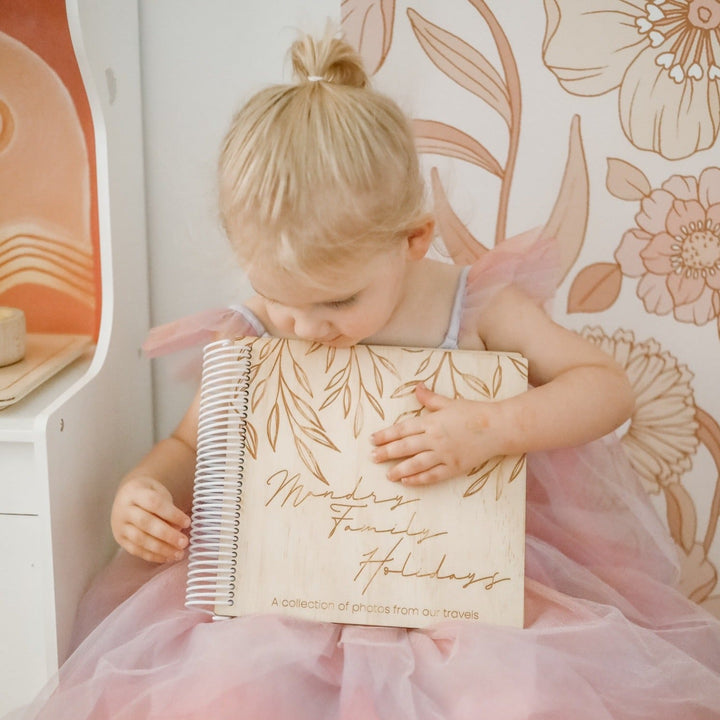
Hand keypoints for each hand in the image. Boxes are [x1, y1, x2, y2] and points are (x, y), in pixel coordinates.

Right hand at [111, 475, 190, 562]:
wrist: (126, 497)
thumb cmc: (148, 494)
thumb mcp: (159, 493)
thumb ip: (168, 510)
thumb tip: (178, 530)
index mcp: (135, 492)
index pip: (154, 503)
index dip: (172, 514)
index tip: (187, 522)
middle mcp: (124, 509)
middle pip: (146, 523)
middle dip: (167, 534)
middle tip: (184, 542)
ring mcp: (119, 525)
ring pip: (140, 539)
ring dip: (161, 549)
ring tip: (178, 554)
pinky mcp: (120, 539)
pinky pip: (136, 550)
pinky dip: (153, 556)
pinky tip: (167, 557)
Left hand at [371, 383, 503, 485]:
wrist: (497, 427)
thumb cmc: (473, 412)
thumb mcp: (449, 402)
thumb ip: (430, 398)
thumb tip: (416, 387)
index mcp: (432, 421)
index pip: (402, 429)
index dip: (386, 435)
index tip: (372, 439)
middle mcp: (435, 439)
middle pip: (405, 447)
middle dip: (387, 453)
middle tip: (373, 458)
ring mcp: (444, 454)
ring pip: (416, 463)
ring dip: (400, 469)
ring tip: (387, 475)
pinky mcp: (454, 467)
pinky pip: (433, 475)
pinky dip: (419, 479)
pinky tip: (407, 481)